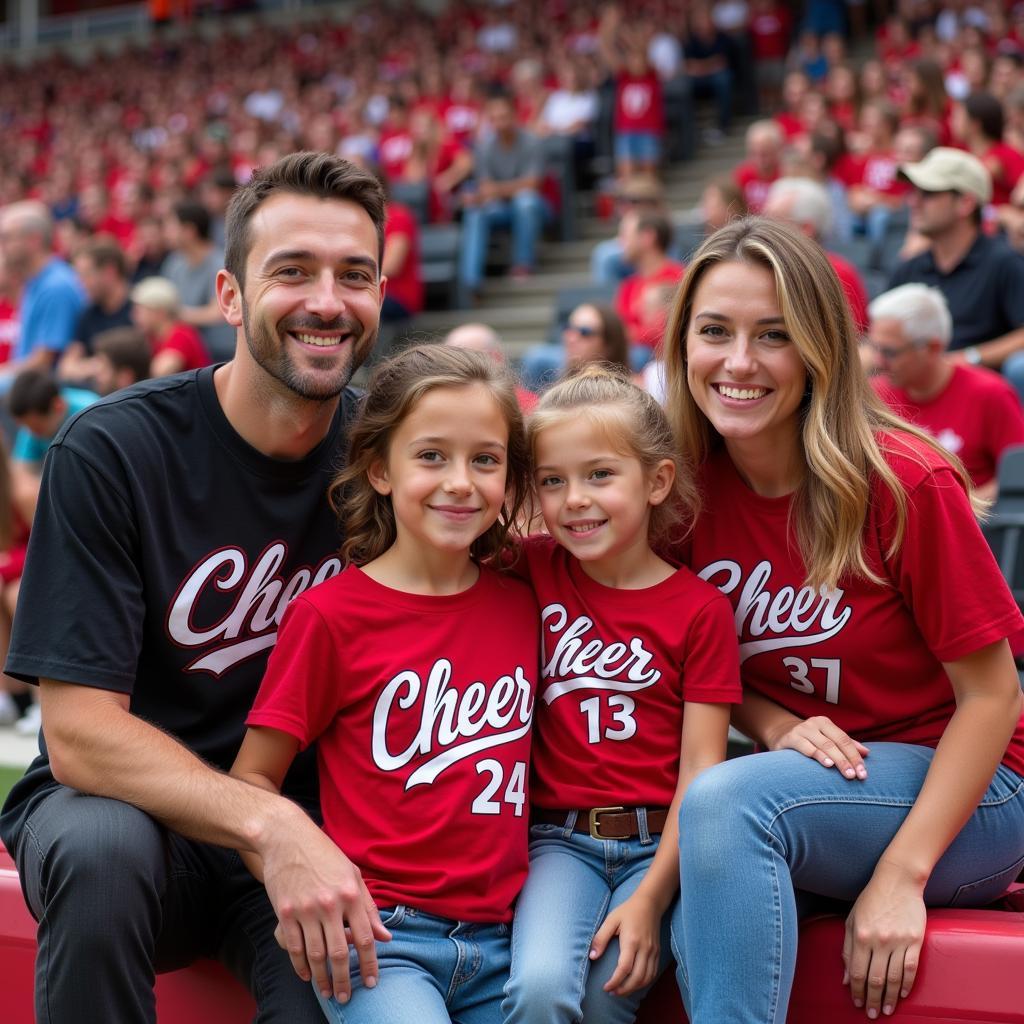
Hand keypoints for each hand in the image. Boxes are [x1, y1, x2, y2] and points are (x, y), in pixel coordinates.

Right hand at [260, 822, 391, 1002]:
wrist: (287, 838)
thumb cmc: (324, 855)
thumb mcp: (353, 874)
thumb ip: (369, 907)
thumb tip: (385, 937)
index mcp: (351, 893)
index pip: (366, 937)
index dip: (370, 963)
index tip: (372, 981)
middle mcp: (330, 904)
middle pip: (340, 952)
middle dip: (345, 980)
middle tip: (346, 998)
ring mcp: (305, 909)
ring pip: (316, 955)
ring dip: (322, 978)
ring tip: (328, 992)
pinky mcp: (285, 912)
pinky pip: (294, 947)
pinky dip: (300, 966)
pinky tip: (307, 975)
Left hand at [589, 891, 661, 996]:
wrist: (649, 903)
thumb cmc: (627, 911)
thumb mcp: (611, 920)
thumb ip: (601, 938)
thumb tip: (592, 956)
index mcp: (632, 941)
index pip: (624, 968)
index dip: (615, 981)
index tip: (605, 987)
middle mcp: (645, 949)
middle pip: (637, 978)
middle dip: (624, 990)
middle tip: (612, 993)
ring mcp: (653, 952)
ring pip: (646, 978)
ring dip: (634, 989)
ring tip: (621, 991)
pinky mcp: (657, 953)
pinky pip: (652, 973)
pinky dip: (643, 982)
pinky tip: (634, 983)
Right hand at [767, 715, 869, 779]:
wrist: (779, 734)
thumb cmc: (808, 740)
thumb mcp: (825, 738)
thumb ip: (845, 744)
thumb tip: (867, 753)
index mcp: (826, 723)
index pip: (845, 740)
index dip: (856, 756)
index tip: (864, 773)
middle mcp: (814, 723)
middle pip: (836, 743)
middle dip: (848, 760)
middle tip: (857, 776)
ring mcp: (801, 730)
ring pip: (824, 745)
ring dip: (837, 759)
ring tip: (847, 773)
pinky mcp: (790, 738)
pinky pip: (805, 747)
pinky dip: (818, 755)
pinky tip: (827, 764)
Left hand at [843, 863, 926, 1017]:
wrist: (897, 881)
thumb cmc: (871, 899)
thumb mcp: (852, 919)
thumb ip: (848, 948)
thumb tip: (846, 977)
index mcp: (861, 935)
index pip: (858, 971)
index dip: (857, 990)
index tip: (857, 1002)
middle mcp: (879, 941)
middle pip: (875, 979)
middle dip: (872, 999)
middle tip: (871, 1013)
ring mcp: (898, 942)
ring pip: (893, 978)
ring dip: (889, 998)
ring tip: (886, 1010)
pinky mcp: (915, 941)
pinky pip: (911, 969)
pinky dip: (906, 985)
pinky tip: (901, 994)